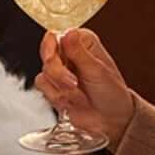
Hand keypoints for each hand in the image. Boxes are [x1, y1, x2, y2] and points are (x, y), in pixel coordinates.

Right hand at [36, 28, 135, 149]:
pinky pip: (43, 88)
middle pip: (46, 56)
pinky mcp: (54, 87)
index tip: (53, 60)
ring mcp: (61, 71)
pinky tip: (72, 101)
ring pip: (43, 74)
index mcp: (82, 43)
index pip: (54, 37)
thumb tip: (68, 33)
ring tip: (80, 95)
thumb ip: (79, 52)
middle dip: (59, 75)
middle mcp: (69, 54)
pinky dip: (57, 97)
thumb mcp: (97, 71)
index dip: (51, 49)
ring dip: (61, 89)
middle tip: (74, 84)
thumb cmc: (111, 93)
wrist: (110, 120)